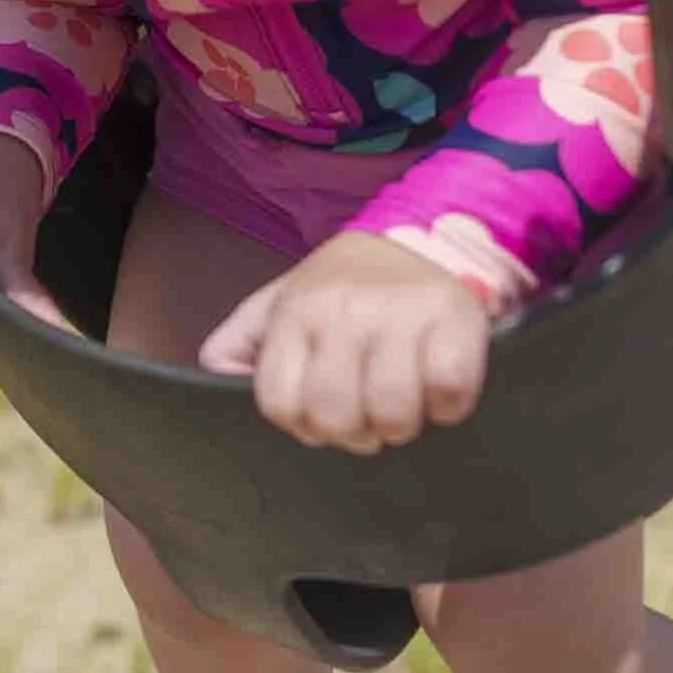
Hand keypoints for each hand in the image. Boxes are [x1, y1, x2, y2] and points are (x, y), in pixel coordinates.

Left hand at [197, 231, 492, 452]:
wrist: (415, 238)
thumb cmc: (340, 289)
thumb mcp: (277, 305)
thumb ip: (238, 344)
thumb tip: (217, 380)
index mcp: (295, 313)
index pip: (281, 404)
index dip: (302, 427)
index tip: (321, 419)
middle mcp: (343, 310)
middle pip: (336, 416)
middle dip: (353, 435)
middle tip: (367, 419)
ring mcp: (400, 312)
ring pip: (392, 412)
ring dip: (400, 426)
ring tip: (402, 408)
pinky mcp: (455, 317)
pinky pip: (450, 391)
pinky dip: (447, 407)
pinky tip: (437, 392)